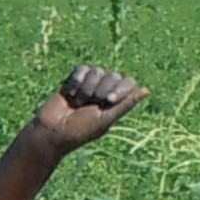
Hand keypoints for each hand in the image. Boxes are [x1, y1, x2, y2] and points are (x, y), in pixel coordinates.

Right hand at [28, 63, 146, 153]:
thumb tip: (146, 90)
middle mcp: (105, 90)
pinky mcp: (75, 79)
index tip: (108, 101)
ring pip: (97, 71)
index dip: (119, 88)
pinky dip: (76, 80)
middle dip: (100, 90)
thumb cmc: (81, 130)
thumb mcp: (106, 119)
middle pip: (113, 75)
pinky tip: (70, 93)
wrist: (53, 130)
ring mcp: (90, 83)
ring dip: (86, 87)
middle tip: (88, 104)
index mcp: (116, 101)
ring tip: (78, 102)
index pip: (128, 83)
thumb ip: (125, 104)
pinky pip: (82, 69)